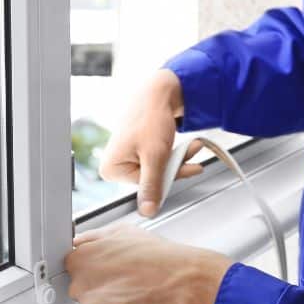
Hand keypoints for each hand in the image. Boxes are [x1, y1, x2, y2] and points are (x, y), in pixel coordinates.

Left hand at [65, 224, 232, 303]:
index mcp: (79, 260)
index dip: (90, 273)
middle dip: (100, 292)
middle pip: (82, 294)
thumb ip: (93, 238)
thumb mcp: (121, 232)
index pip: (72, 271)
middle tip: (125, 286)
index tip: (103, 276)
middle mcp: (80, 286)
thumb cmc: (156, 255)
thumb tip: (79, 242)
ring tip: (135, 299)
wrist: (180, 280)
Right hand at [98, 69, 203, 216]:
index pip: (145, 186)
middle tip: (192, 151)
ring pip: (159, 169)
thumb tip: (147, 212)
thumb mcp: (154, 156)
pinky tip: (187, 146)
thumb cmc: (151, 117)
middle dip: (175, 166)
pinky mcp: (137, 151)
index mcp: (111, 168)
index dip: (168, 176)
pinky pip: (159, 160)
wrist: (159, 91)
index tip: (184, 167)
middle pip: (152, 178)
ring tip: (192, 145)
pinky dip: (174, 154)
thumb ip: (152, 186)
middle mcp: (115, 164)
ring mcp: (126, 157)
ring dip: (178, 159)